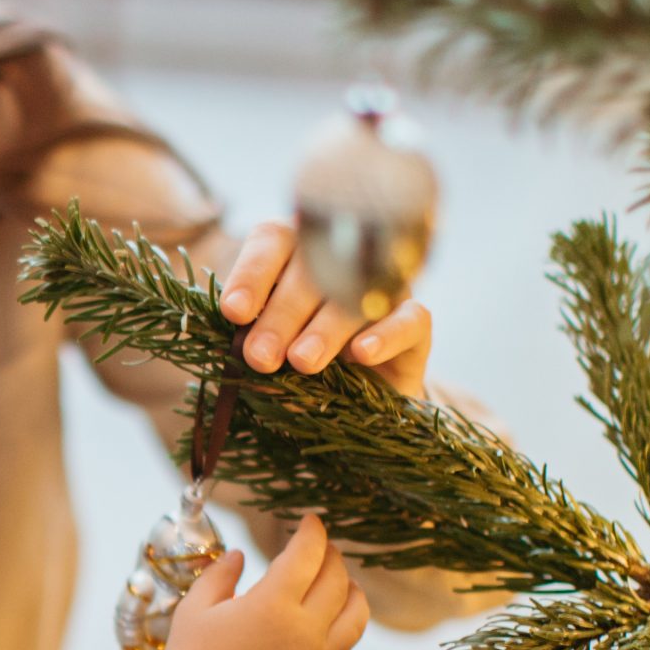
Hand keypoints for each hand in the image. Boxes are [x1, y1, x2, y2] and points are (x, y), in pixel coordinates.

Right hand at [144, 516, 367, 649]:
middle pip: (338, 580)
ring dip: (352, 593)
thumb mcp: (194, 609)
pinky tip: (332, 633)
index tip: (310, 521)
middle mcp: (304, 631)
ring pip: (357, 618)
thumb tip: (241, 556)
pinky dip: (345, 639)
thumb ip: (221, 575)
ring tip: (343, 585)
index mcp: (272, 605)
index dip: (312, 531)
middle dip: (331, 556)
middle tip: (322, 549)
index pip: (307, 554)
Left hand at [216, 220, 432, 399]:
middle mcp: (341, 263)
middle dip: (281, 316)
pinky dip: (385, 334)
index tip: (234, 312)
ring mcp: (381, 289)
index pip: (272, 244)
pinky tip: (361, 353)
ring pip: (354, 297)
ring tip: (301, 362)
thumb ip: (256, 344)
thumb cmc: (299, 369)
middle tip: (261, 356)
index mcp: (293, 258)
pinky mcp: (415, 323)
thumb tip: (241, 350)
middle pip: (311, 273)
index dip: (251, 275)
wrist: (358, 405)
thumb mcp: (271, 355)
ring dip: (325, 329)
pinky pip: (409, 318)